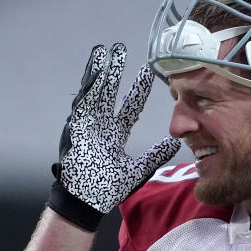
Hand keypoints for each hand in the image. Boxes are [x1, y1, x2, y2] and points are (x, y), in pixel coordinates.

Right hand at [47, 43, 180, 230]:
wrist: (87, 202)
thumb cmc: (107, 189)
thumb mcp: (138, 169)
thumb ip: (155, 155)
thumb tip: (175, 143)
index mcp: (115, 134)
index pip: (130, 106)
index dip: (138, 89)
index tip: (147, 71)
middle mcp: (102, 126)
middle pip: (109, 92)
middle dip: (114, 72)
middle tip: (120, 49)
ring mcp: (88, 126)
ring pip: (94, 93)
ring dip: (98, 73)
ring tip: (103, 52)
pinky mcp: (75, 129)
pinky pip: (81, 104)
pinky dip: (87, 89)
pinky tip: (93, 73)